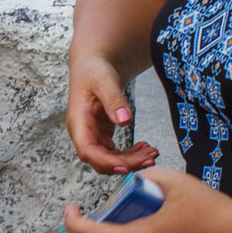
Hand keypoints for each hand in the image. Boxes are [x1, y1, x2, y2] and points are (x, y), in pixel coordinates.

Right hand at [65, 54, 158, 174]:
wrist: (93, 65)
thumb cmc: (95, 70)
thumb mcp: (104, 79)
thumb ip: (113, 99)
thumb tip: (124, 120)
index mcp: (78, 121)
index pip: (88, 150)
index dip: (106, 162)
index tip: (126, 167)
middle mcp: (83, 133)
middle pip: (100, 160)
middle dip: (125, 164)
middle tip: (151, 158)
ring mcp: (92, 136)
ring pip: (109, 160)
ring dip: (131, 161)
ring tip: (153, 153)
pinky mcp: (102, 136)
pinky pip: (115, 153)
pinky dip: (130, 155)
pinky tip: (145, 147)